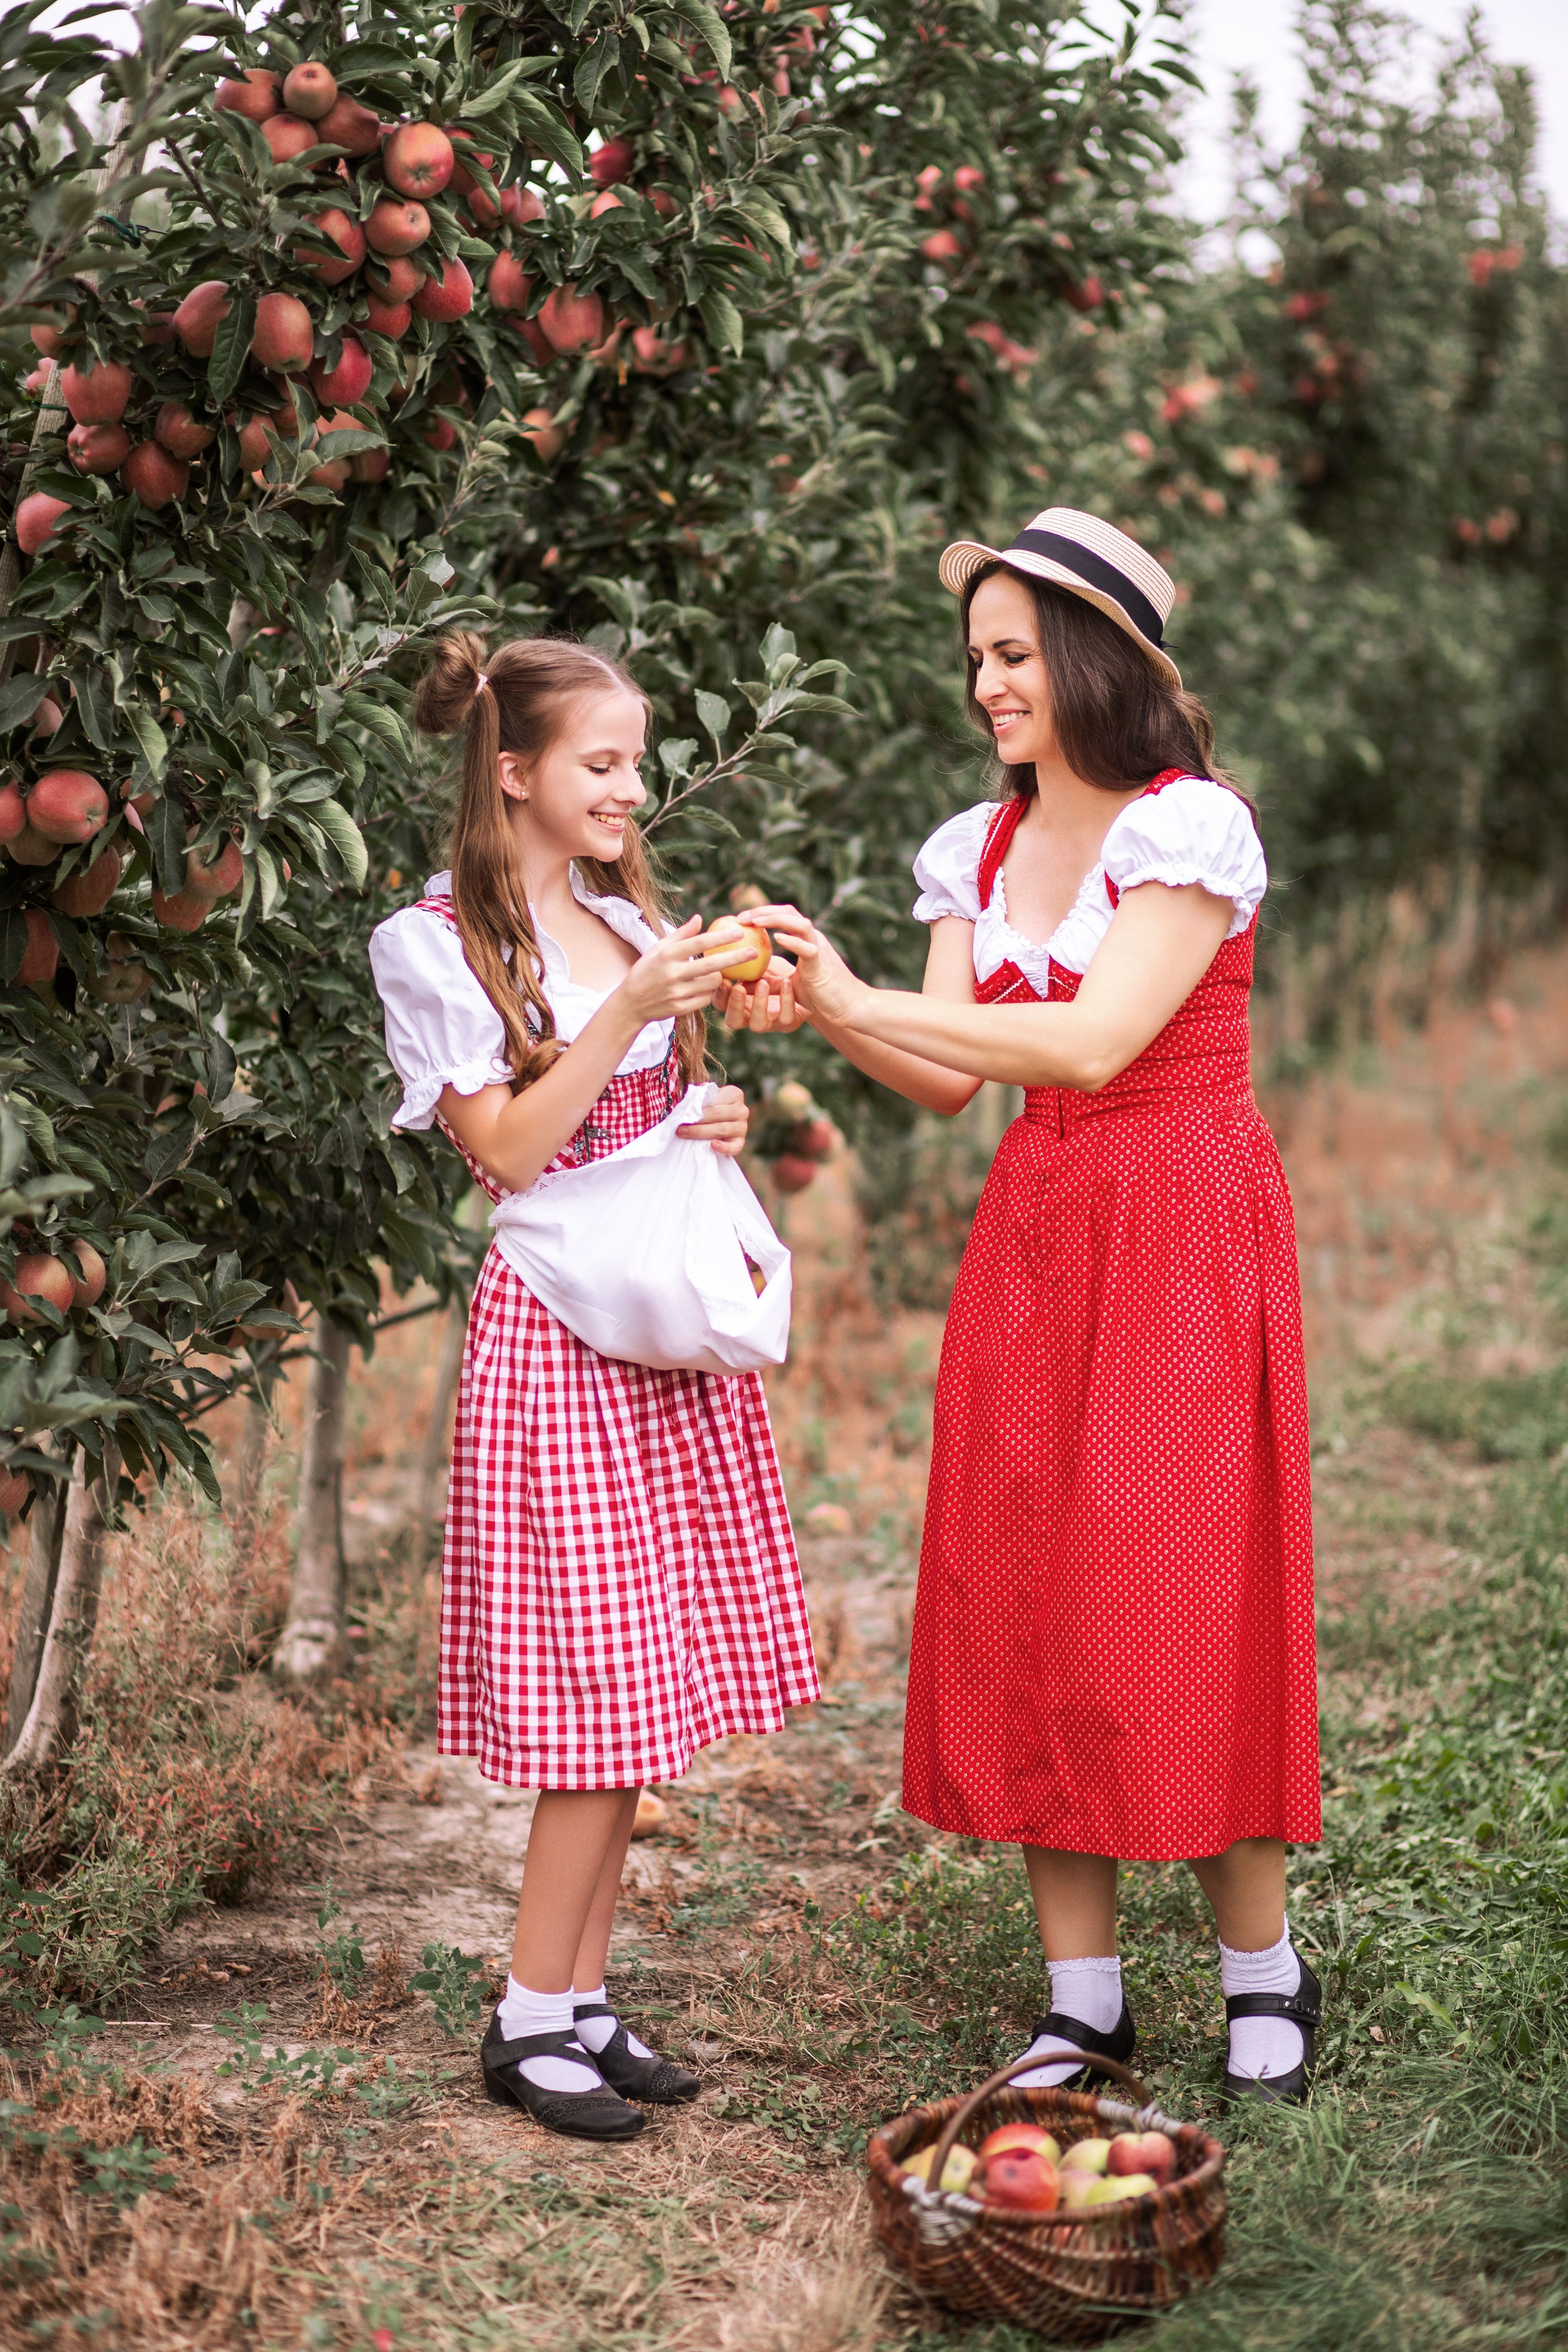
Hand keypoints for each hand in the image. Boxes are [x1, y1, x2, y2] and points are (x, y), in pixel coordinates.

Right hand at [618, 916, 755, 1027]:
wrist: (630, 1004)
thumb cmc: (646, 971)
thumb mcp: (658, 949)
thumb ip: (680, 934)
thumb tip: (699, 918)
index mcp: (666, 955)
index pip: (699, 943)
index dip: (721, 937)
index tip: (740, 932)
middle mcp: (672, 974)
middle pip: (712, 964)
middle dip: (736, 957)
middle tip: (755, 952)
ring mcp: (677, 993)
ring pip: (712, 983)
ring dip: (720, 977)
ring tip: (718, 973)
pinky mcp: (680, 1009)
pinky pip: (706, 999)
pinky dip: (710, 992)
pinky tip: (707, 988)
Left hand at [676, 1082, 747, 1157]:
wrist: (719, 1120)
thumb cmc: (710, 1106)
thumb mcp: (707, 1097)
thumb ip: (700, 1096)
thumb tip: (689, 1100)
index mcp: (734, 1094)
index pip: (715, 1101)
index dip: (697, 1108)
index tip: (683, 1113)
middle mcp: (742, 1110)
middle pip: (717, 1115)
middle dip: (696, 1121)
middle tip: (679, 1126)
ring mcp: (743, 1127)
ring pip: (721, 1130)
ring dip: (700, 1133)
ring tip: (684, 1134)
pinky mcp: (741, 1141)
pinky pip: (735, 1147)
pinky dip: (724, 1147)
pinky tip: (712, 1145)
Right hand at [718, 953, 807, 1033]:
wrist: (809, 986)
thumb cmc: (780, 974)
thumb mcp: (761, 965)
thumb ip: (746, 961)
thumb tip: (729, 944)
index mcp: (739, 1003)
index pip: (721, 1003)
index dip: (719, 994)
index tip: (722, 978)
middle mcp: (751, 1017)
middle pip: (733, 1021)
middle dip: (734, 1005)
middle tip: (738, 987)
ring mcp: (770, 1023)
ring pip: (758, 1024)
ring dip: (759, 1003)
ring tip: (763, 983)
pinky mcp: (789, 1023)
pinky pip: (785, 1017)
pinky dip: (785, 999)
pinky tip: (787, 982)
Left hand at [748, 906, 868, 1028]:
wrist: (849, 1007)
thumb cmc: (822, 997)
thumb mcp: (791, 986)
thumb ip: (772, 981)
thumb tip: (745, 983)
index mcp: (806, 941)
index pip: (785, 916)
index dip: (763, 913)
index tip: (742, 919)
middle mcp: (813, 939)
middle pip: (789, 912)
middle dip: (763, 910)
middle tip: (740, 917)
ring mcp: (819, 949)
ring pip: (800, 923)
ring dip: (776, 919)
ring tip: (755, 921)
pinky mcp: (822, 964)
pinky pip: (808, 948)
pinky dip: (793, 941)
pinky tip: (777, 939)